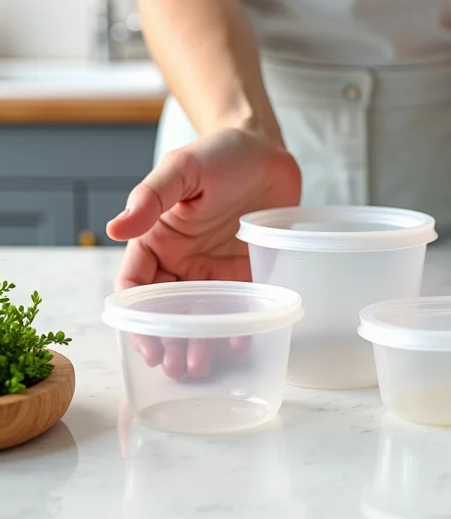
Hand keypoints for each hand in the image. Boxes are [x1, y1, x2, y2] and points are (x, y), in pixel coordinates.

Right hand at [107, 126, 300, 375]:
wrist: (269, 149)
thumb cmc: (220, 154)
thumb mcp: (182, 170)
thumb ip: (151, 198)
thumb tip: (113, 229)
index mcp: (158, 240)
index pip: (137, 285)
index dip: (137, 318)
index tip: (145, 345)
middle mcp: (184, 261)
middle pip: (169, 309)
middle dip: (168, 340)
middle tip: (177, 368)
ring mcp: (216, 269)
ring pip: (202, 314)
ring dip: (199, 341)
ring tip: (202, 367)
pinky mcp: (248, 272)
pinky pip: (240, 304)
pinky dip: (239, 324)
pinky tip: (241, 341)